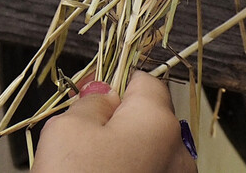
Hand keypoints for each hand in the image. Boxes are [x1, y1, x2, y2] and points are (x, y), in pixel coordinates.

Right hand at [31, 76, 196, 172]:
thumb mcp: (66, 129)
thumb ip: (90, 101)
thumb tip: (104, 93)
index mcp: (158, 121)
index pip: (145, 81)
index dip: (115, 82)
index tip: (89, 94)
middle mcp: (178, 153)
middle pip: (148, 120)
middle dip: (117, 123)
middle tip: (80, 138)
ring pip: (148, 153)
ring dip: (122, 155)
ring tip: (86, 169)